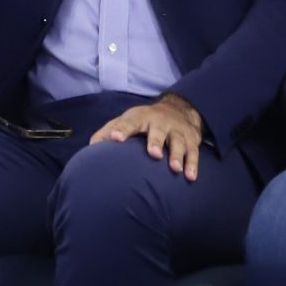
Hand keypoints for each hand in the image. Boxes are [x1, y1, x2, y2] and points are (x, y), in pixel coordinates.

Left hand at [91, 93, 207, 180]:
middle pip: (157, 131)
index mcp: (140, 118)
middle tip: (153, 154)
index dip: (122, 129)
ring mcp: (176, 131)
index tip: (115, 139)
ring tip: (175, 168)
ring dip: (177, 155)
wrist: (179, 109)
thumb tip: (91, 147)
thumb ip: (108, 132)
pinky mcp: (191, 140)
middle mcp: (159, 122)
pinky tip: (190, 177)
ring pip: (177, 142)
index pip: (129, 122)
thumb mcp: (127, 120)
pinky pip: (193, 152)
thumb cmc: (144, 121)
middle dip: (155, 141)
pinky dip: (193, 164)